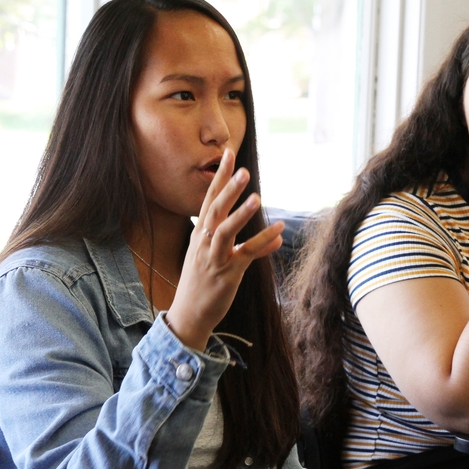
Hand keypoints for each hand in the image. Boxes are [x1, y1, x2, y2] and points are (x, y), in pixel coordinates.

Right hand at [165, 148, 283, 350]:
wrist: (189, 315)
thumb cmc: (202, 284)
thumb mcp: (215, 258)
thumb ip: (243, 244)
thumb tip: (274, 236)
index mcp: (200, 234)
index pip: (209, 199)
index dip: (219, 177)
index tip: (229, 154)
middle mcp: (204, 242)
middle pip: (215, 209)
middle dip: (228, 188)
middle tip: (243, 169)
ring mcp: (214, 257)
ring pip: (225, 230)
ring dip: (241, 213)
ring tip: (257, 197)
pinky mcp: (227, 273)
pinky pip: (246, 254)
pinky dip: (262, 242)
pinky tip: (278, 231)